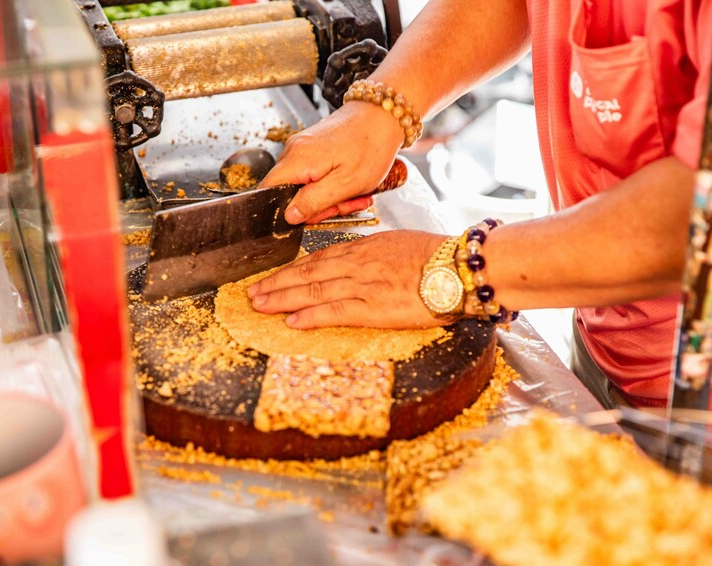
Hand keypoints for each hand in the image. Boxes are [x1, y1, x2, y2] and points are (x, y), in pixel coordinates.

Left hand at [247, 230, 447, 328]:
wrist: (458, 268)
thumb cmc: (438, 256)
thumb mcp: (400, 244)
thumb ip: (375, 253)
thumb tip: (362, 261)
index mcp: (364, 248)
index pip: (319, 258)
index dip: (292, 269)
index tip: (275, 276)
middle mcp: (356, 264)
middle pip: (307, 273)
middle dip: (277, 283)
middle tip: (252, 292)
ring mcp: (362, 285)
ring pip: (312, 291)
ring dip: (282, 298)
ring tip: (260, 305)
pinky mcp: (372, 307)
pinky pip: (334, 312)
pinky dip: (310, 316)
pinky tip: (291, 321)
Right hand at [259, 102, 403, 223]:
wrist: (384, 114)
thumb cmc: (371, 146)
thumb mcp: (345, 185)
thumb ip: (313, 202)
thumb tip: (289, 216)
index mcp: (297, 159)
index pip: (268, 191)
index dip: (286, 210)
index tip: (311, 214)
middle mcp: (293, 150)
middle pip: (289, 192)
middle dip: (318, 206)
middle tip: (345, 203)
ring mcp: (302, 147)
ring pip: (304, 185)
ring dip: (329, 196)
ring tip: (354, 192)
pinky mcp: (313, 146)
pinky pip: (314, 174)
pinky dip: (332, 183)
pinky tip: (351, 182)